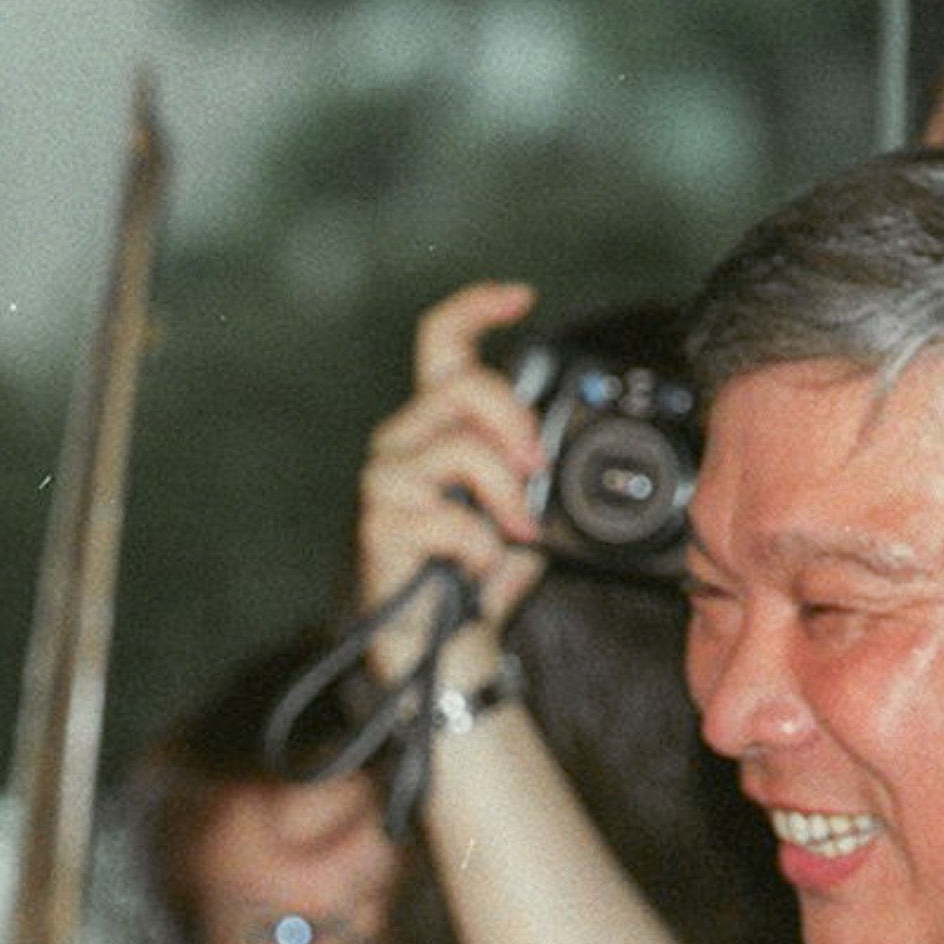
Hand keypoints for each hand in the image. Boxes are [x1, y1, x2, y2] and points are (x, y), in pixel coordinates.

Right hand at [356, 279, 549, 678]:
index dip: (476, 307)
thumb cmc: (476, 573)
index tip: (521, 298)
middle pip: (460, 385)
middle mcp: (402, 441)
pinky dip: (478, 542)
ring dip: (504, 491)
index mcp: (435, 423)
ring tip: (517, 527)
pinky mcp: (379, 526)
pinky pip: (445, 515)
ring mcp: (385, 481)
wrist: (446, 645)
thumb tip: (565, 445)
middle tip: (536, 465)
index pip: (441, 343)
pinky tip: (476, 562)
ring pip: (458, 449)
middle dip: (513, 419)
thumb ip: (534, 467)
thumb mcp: (521, 506)